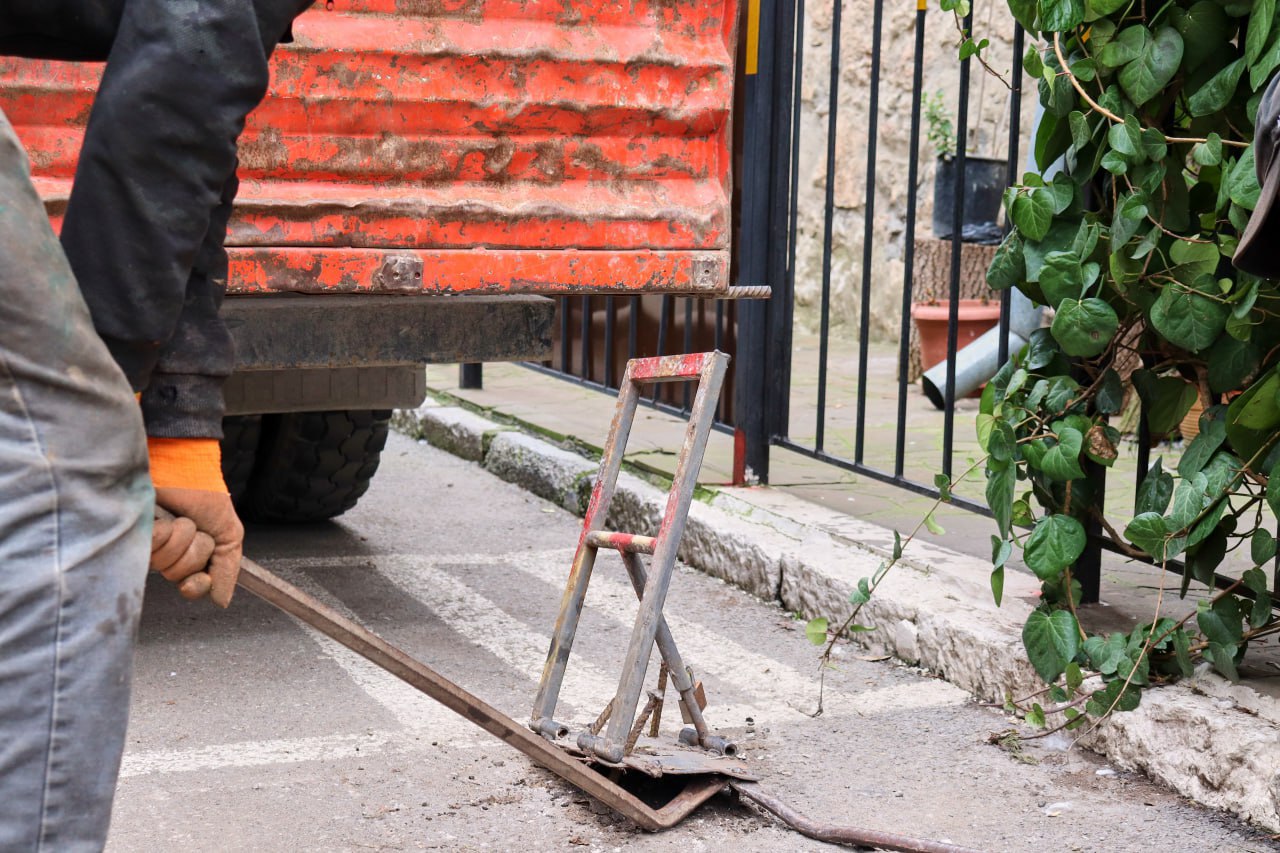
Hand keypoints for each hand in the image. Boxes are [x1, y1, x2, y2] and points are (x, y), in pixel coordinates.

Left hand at [148, 438, 243, 606]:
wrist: (185, 470)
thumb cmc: (205, 497)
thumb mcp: (229, 535)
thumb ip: (228, 570)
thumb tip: (222, 601)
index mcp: (189, 560)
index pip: (192, 589)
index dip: (196, 585)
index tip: (200, 576)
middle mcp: (167, 557)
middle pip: (178, 575)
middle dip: (192, 550)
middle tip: (193, 529)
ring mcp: (147, 547)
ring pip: (164, 563)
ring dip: (179, 536)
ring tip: (178, 519)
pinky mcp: (131, 537)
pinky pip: (151, 548)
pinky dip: (163, 530)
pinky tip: (160, 517)